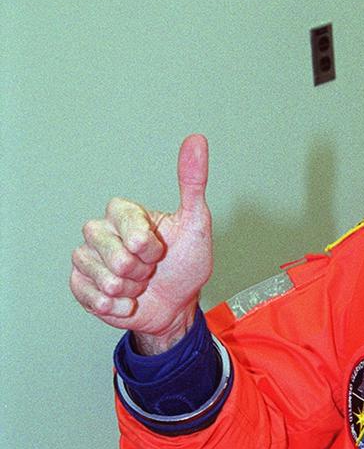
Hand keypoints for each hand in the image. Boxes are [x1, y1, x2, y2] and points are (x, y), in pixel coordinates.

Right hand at [70, 134, 212, 351]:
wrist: (176, 306)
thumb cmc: (184, 265)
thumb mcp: (196, 224)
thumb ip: (193, 183)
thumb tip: (197, 141)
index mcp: (124, 213)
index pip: (129, 228)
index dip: (148, 246)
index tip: (160, 250)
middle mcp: (101, 231)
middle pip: (116, 258)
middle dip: (141, 272)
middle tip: (150, 269)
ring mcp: (88, 259)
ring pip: (107, 280)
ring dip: (131, 291)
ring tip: (138, 285)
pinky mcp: (81, 286)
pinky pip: (94, 299)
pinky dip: (117, 308)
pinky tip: (126, 302)